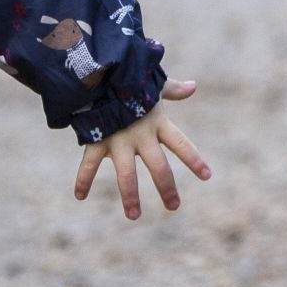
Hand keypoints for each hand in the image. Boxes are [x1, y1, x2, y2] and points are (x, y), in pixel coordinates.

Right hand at [73, 79, 213, 219]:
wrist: (99, 71)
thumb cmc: (128, 78)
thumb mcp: (152, 83)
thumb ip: (172, 89)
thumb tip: (193, 87)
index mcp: (157, 122)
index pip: (180, 144)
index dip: (193, 160)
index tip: (207, 176)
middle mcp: (140, 135)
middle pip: (158, 167)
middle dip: (166, 187)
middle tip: (173, 206)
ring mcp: (118, 140)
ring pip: (126, 174)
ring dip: (129, 196)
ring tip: (134, 215)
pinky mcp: (96, 140)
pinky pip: (89, 164)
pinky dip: (83, 179)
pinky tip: (79, 196)